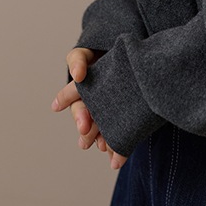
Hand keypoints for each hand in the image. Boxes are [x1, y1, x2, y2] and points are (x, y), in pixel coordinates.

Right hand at [51, 47, 127, 168]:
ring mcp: (107, 108)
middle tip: (90, 137)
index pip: (77, 104)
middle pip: (87, 118)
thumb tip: (77, 75)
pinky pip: (117, 131)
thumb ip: (78, 60)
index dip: (79, 115)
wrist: (128, 52)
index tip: (84, 125)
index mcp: (82, 89)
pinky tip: (117, 154)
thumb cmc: (101, 50)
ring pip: (101, 127)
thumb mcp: (86, 53)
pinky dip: (117, 144)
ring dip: (101, 139)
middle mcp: (92, 101)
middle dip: (88, 130)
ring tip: (104, 147)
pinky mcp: (123, 114)